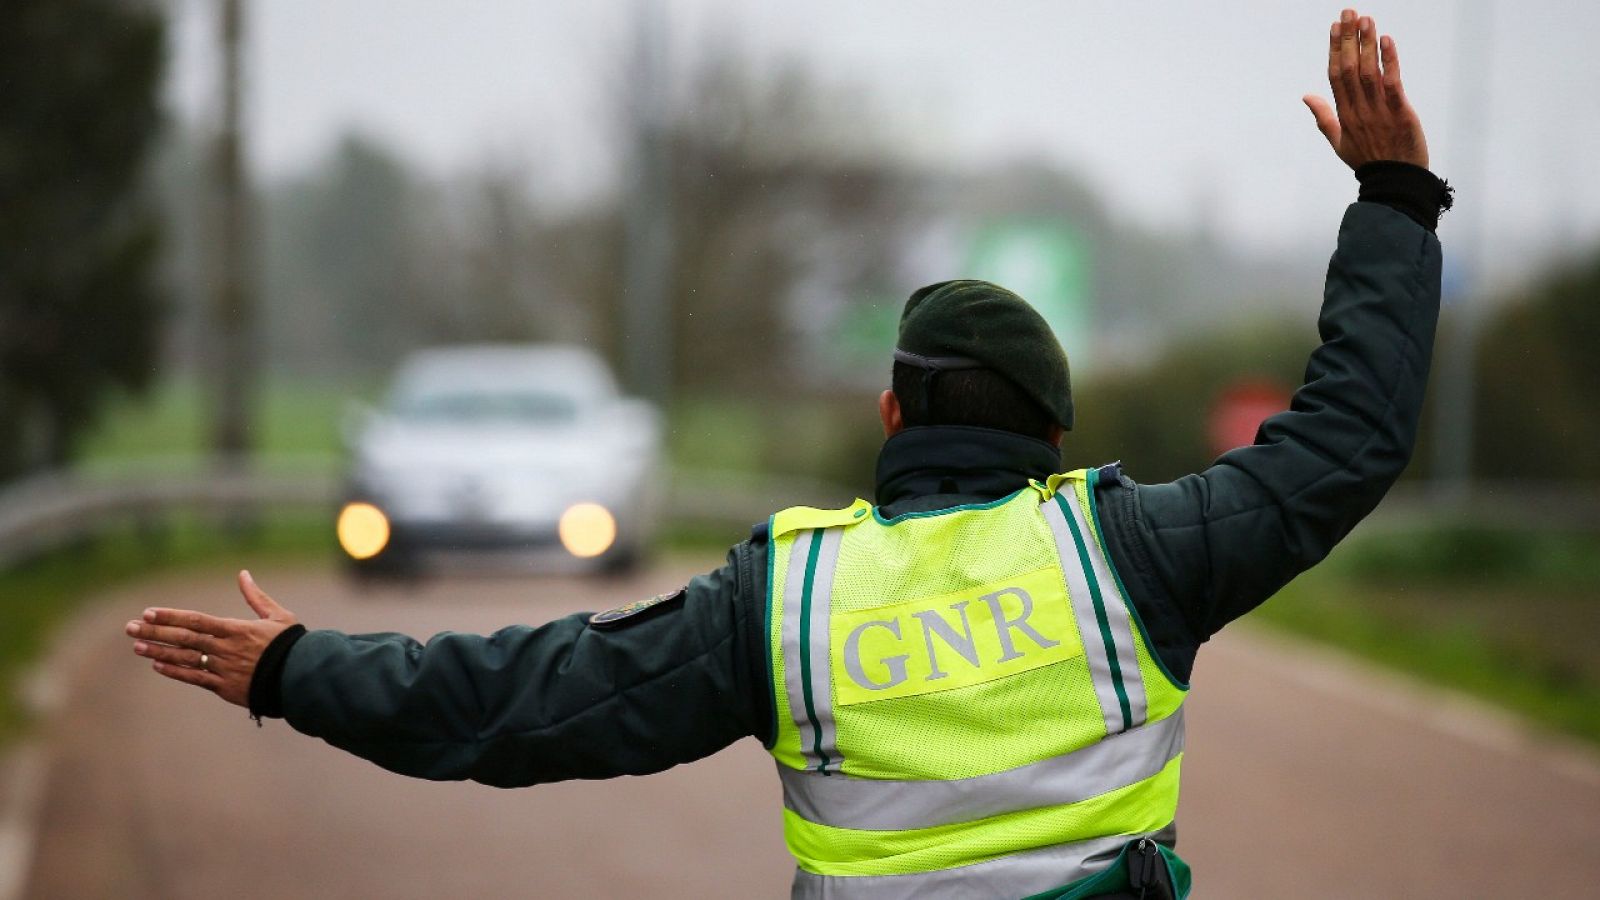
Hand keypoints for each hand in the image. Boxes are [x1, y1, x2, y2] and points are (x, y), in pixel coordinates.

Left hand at [126, 570, 297, 707]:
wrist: (302, 677)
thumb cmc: (291, 644)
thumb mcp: (278, 616)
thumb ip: (256, 596)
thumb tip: (243, 573)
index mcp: (236, 629)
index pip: (196, 621)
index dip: (171, 616)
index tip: (149, 613)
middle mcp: (225, 649)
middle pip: (184, 639)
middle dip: (155, 632)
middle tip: (131, 628)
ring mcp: (223, 669)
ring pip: (185, 659)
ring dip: (159, 652)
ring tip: (137, 647)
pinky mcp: (225, 687)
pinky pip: (195, 679)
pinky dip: (175, 672)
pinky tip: (158, 665)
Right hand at [1303, 9, 1427, 169]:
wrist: (1394, 181)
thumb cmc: (1368, 161)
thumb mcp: (1339, 142)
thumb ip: (1324, 117)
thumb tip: (1307, 96)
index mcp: (1344, 115)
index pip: (1335, 75)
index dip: (1334, 49)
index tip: (1335, 27)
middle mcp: (1358, 110)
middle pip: (1349, 68)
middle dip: (1348, 38)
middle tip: (1349, 12)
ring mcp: (1378, 111)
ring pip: (1368, 72)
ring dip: (1366, 43)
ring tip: (1366, 19)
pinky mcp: (1399, 112)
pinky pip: (1392, 82)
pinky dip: (1389, 60)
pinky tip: (1386, 40)